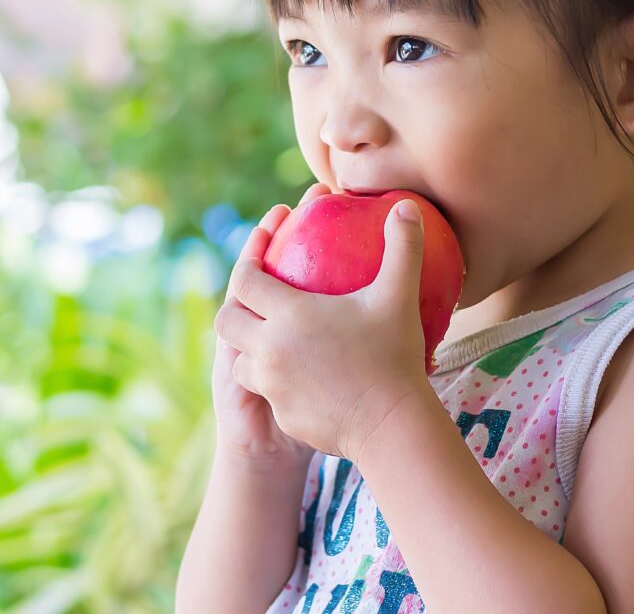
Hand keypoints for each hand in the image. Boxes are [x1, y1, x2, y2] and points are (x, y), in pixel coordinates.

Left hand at [214, 197, 433, 462]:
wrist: (391, 426)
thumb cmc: (394, 356)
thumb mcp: (399, 295)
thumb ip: (402, 247)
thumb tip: (406, 206)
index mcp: (289, 314)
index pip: (245, 279)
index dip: (249, 257)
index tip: (264, 249)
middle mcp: (270, 349)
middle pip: (227, 321)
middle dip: (235, 306)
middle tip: (257, 297)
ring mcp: (272, 385)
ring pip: (241, 361)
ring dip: (251, 347)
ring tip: (275, 338)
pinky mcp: (282, 415)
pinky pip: (266, 392)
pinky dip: (276, 379)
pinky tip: (303, 374)